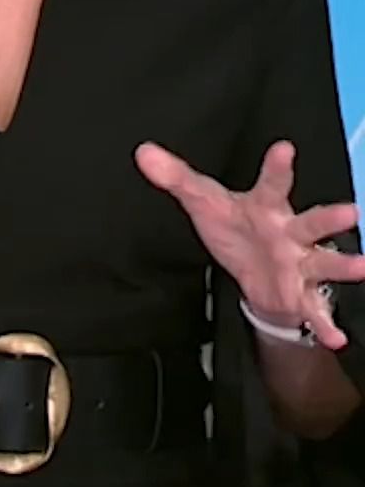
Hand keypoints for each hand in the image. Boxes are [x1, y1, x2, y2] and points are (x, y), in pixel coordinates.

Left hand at [135, 139, 364, 348]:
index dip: (277, 165)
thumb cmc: (235, 227)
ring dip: (343, 265)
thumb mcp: (203, 201)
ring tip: (361, 266)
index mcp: (266, 206)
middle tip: (350, 211)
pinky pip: (314, 310)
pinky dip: (324, 323)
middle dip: (329, 218)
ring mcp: (298, 265)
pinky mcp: (298, 295)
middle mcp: (289, 233)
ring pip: (324, 263)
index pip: (272, 183)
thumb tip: (144, 153)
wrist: (252, 269)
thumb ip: (176, 177)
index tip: (284, 148)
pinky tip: (335, 337)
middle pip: (311, 224)